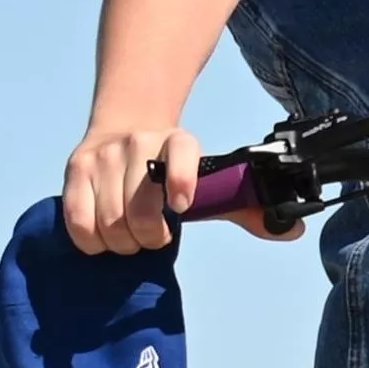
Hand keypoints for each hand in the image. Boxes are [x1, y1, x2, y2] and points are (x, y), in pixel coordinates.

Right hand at [62, 121, 303, 253]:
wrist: (125, 124)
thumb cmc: (172, 168)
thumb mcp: (211, 181)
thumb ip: (244, 208)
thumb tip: (293, 231)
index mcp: (179, 142)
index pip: (181, 155)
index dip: (181, 181)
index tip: (182, 207)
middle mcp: (139, 142)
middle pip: (138, 210)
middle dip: (148, 239)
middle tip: (153, 238)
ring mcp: (104, 154)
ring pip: (109, 220)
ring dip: (122, 243)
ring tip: (131, 239)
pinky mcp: (76, 167)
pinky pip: (79, 219)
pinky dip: (92, 240)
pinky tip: (103, 238)